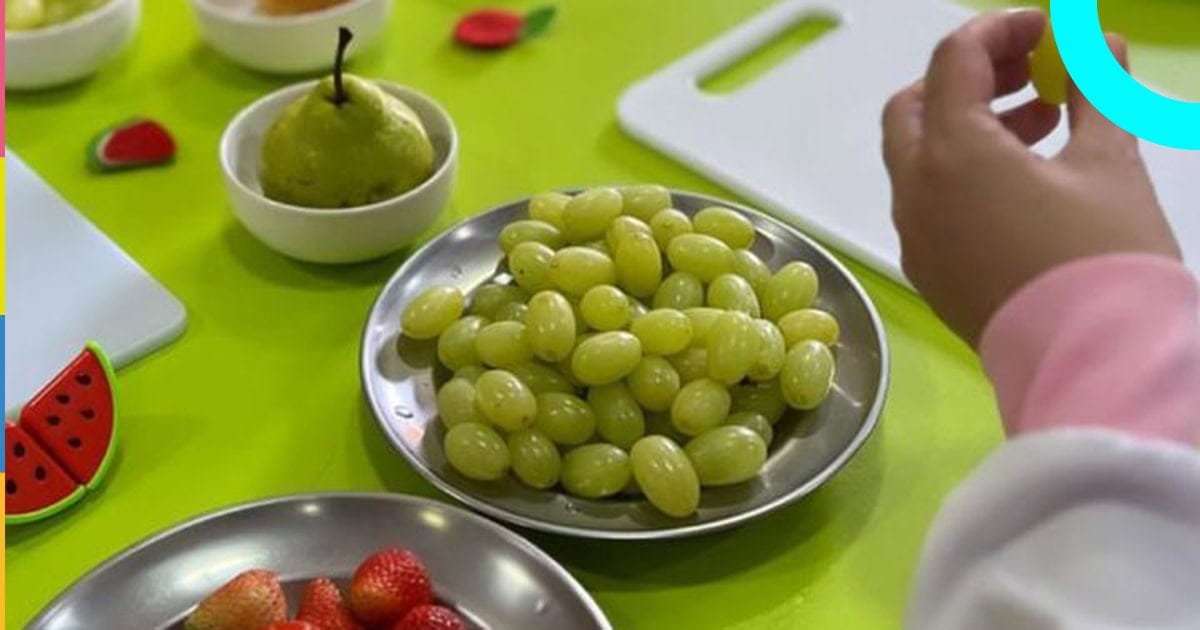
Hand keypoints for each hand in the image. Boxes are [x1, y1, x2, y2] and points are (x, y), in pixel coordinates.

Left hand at [881, 9, 1179, 345]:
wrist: (1093, 363)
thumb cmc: (1104, 255)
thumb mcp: (1108, 161)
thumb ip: (1097, 91)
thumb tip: (1100, 46)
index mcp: (950, 154)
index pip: (952, 61)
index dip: (1000, 30)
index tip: (1049, 31)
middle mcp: (915, 194)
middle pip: (914, 109)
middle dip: (967, 79)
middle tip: (1031, 75)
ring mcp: (915, 238)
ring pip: (918, 160)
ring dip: (967, 128)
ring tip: (1044, 126)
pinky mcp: (929, 274)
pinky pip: (928, 205)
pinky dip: (959, 176)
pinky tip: (1021, 184)